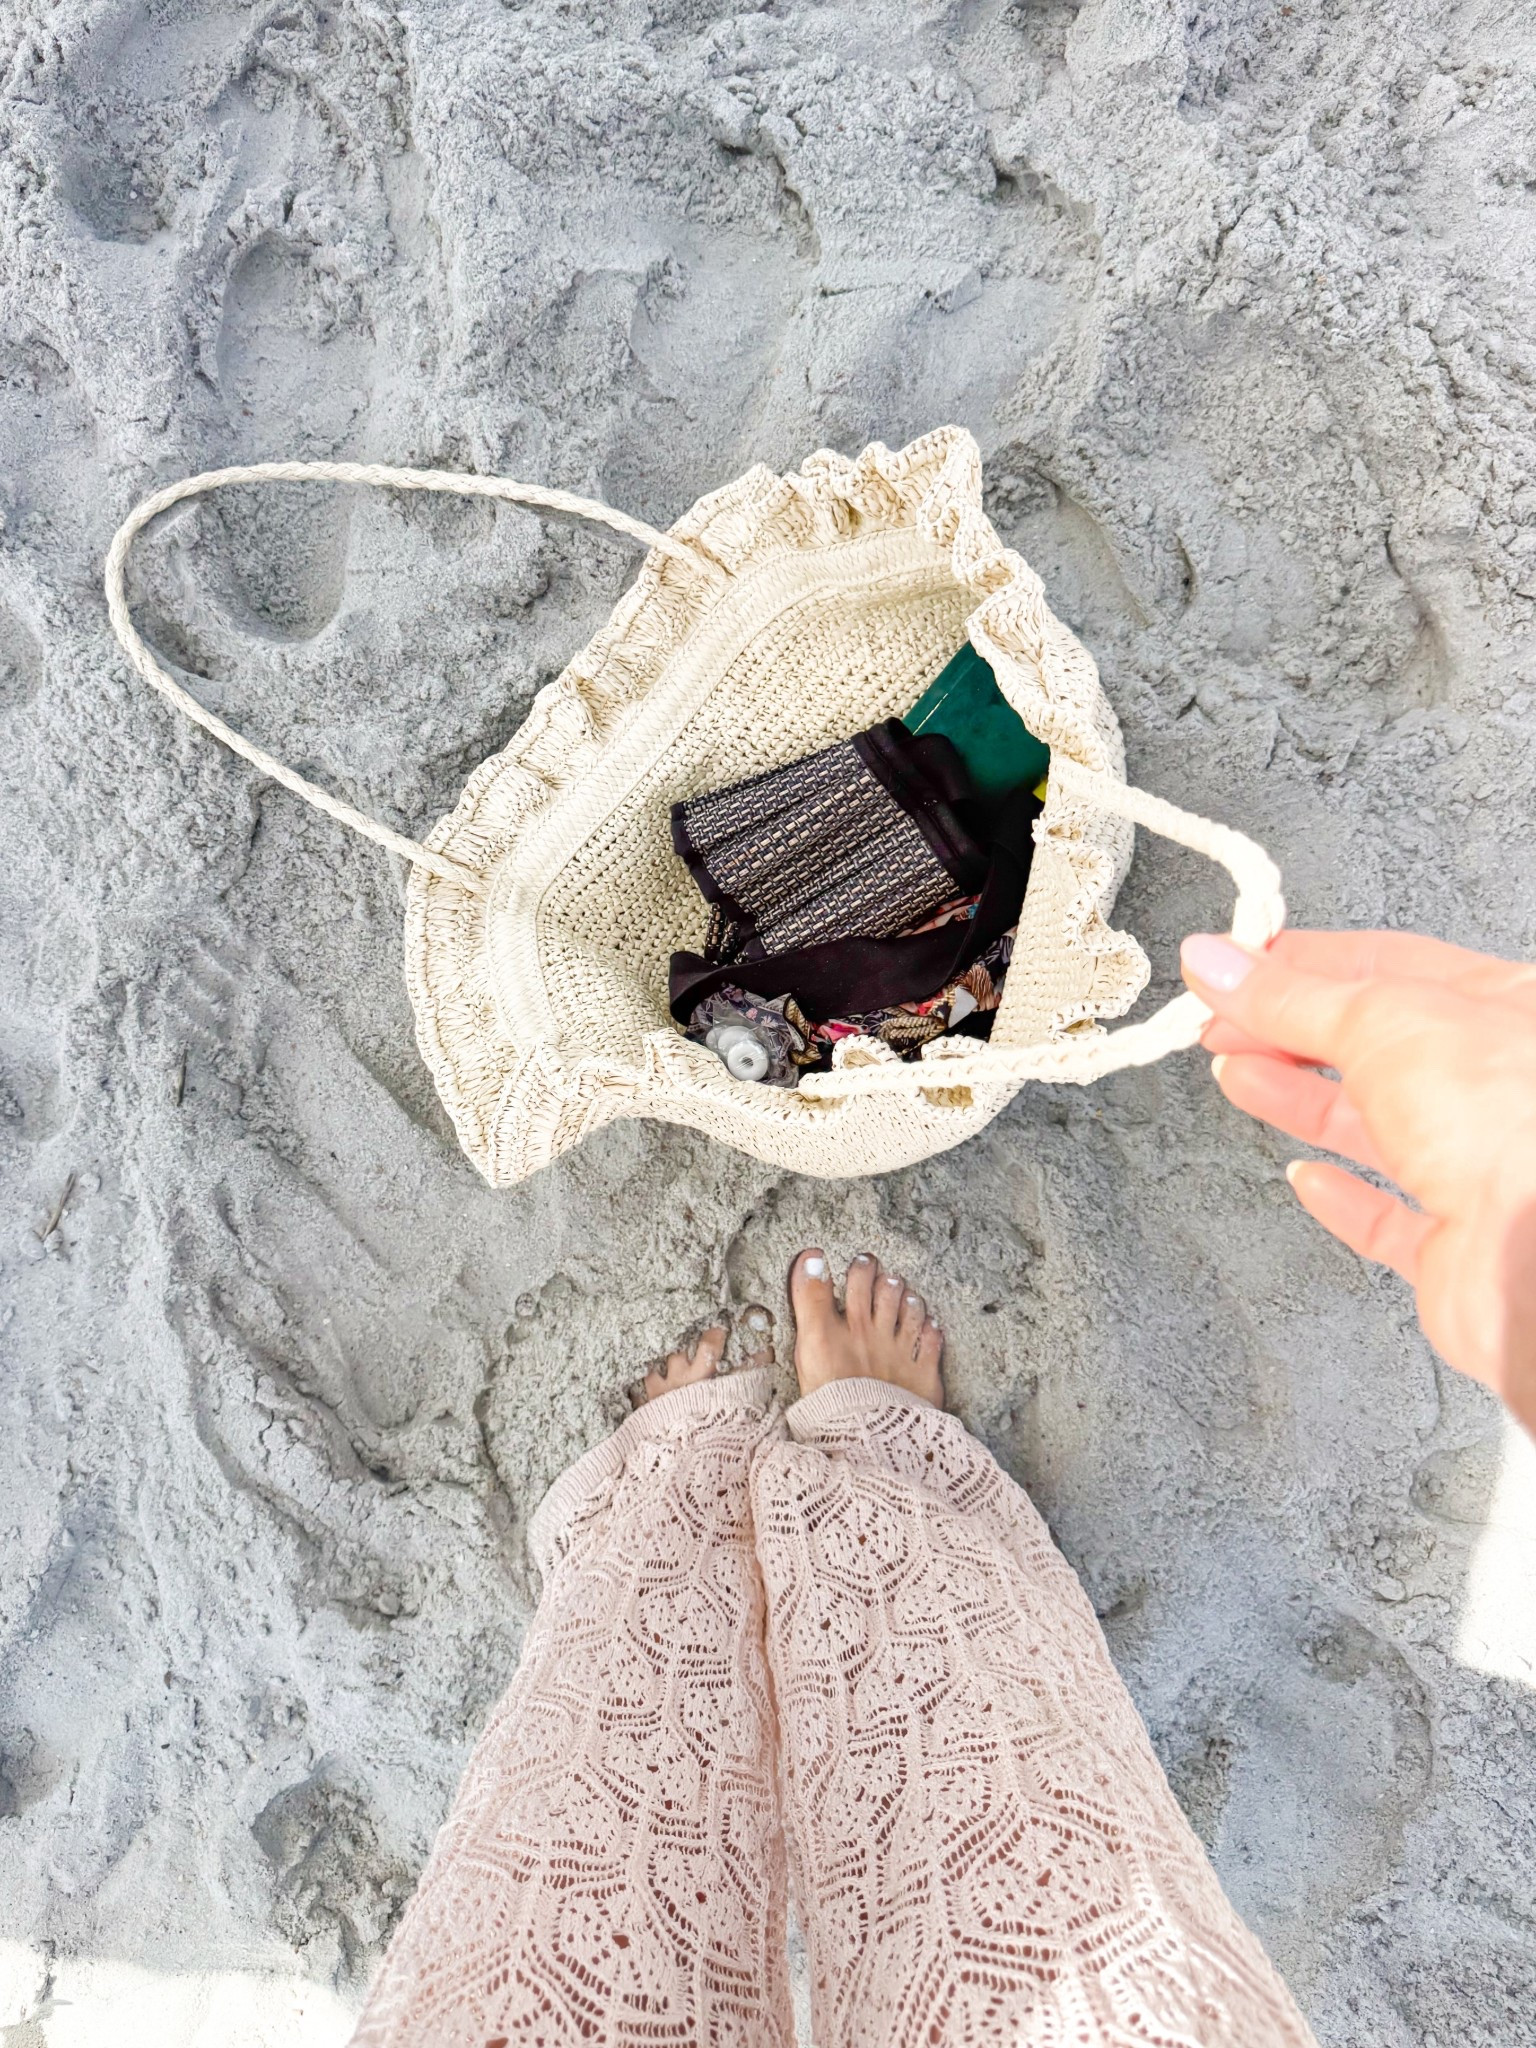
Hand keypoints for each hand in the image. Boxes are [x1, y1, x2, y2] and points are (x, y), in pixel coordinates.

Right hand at [1180, 929, 1535, 1433]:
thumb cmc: (1511, 1123)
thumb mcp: (1380, 1019)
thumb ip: (1289, 996)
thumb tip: (1220, 963)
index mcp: (1504, 1007)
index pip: (1386, 966)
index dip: (1300, 964)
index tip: (1234, 965)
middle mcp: (1497, 1084)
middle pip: (1373, 1043)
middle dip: (1287, 1029)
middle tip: (1220, 1021)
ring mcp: (1480, 1166)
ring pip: (1375, 1125)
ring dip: (1297, 1097)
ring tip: (1235, 1074)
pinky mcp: (1459, 1244)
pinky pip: (1392, 1218)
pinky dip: (1340, 1197)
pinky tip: (1306, 1178)